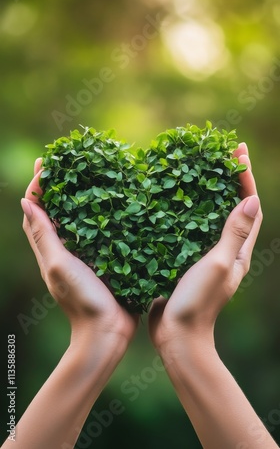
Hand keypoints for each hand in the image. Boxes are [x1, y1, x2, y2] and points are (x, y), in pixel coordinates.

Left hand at [22, 158, 138, 348]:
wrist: (107, 331)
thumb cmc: (81, 299)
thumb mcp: (59, 265)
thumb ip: (43, 236)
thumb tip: (26, 202)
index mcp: (47, 251)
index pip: (35, 211)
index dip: (37, 187)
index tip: (44, 163)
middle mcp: (61, 251)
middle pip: (51, 213)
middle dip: (54, 187)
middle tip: (64, 163)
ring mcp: (81, 256)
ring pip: (73, 221)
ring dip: (74, 199)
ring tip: (84, 177)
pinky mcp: (100, 261)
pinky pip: (94, 233)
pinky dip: (94, 217)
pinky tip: (108, 206)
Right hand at [149, 143, 262, 351]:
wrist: (176, 336)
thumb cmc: (198, 302)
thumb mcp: (218, 264)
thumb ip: (233, 234)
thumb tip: (251, 199)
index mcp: (238, 252)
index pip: (250, 209)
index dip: (246, 180)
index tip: (238, 153)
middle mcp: (226, 252)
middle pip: (233, 209)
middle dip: (230, 181)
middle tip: (219, 154)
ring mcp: (205, 257)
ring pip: (210, 219)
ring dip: (208, 194)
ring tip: (197, 171)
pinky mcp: (186, 262)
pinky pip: (190, 231)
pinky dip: (187, 214)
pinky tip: (172, 205)